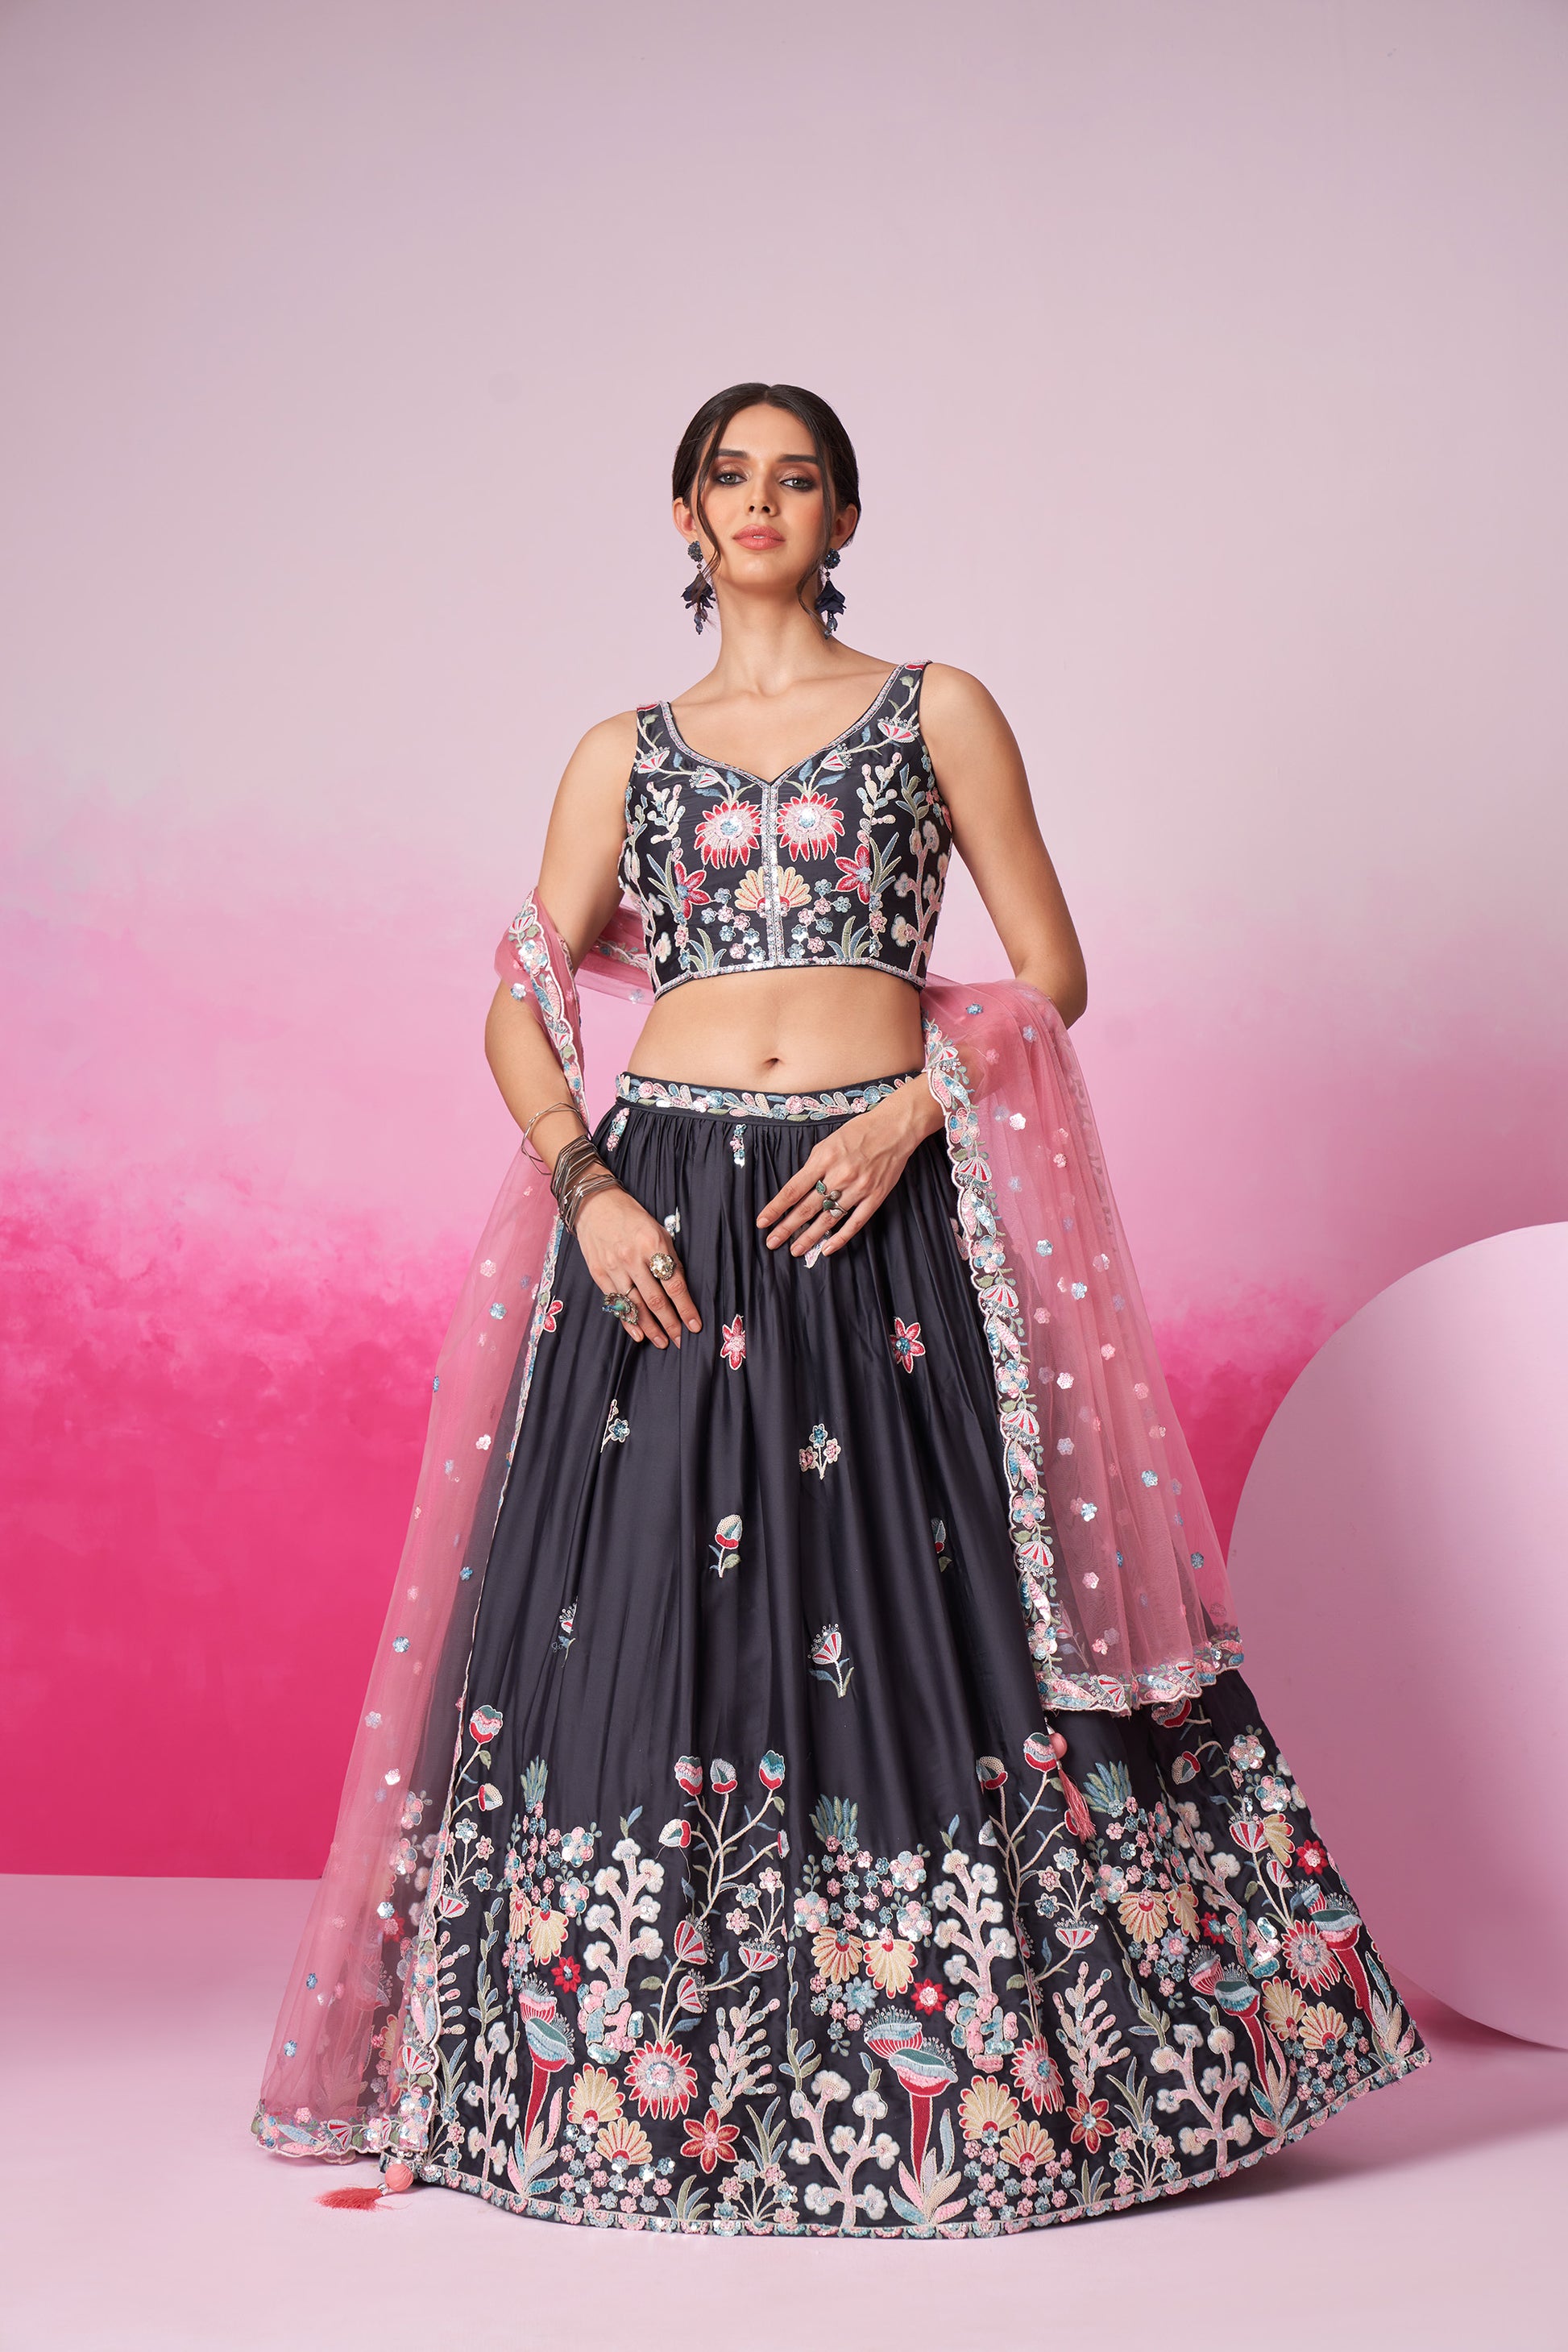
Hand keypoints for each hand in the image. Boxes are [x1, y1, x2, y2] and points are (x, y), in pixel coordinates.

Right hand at [573, 1186, 700, 1347]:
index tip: (695, 1325)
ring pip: (635, 1306)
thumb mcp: (658, 1231)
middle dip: (671, 1324)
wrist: (595, 1204)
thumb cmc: (632, 1217)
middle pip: (655, 1300)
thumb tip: (679, 1289)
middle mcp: (633, 1259)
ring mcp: (614, 1268)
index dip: (686, 1308)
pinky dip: (628, 1321)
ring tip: (662, 1342)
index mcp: (652, 1245)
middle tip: (680, 1341)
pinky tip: (638, 1335)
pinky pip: (616, 1303)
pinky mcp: (599, 1273)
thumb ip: (669, 1259)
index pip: (674, 1285)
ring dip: (651, 1328)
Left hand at [756, 1078, 944, 1258]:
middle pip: (807, 1208)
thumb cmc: (859, 1132)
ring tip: (795, 1250)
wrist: (895, 1128)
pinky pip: (855, 1222)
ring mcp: (858, 1188)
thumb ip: (814, 1166)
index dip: (776, 1208)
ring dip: (810, 1237)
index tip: (763, 1221)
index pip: (793, 1189)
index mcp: (823, 1159)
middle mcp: (839, 1175)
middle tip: (772, 1242)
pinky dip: (840, 1238)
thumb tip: (799, 1189)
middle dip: (787, 1227)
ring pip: (829, 1219)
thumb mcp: (828, 1142)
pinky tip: (827, 1249)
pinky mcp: (875, 1197)